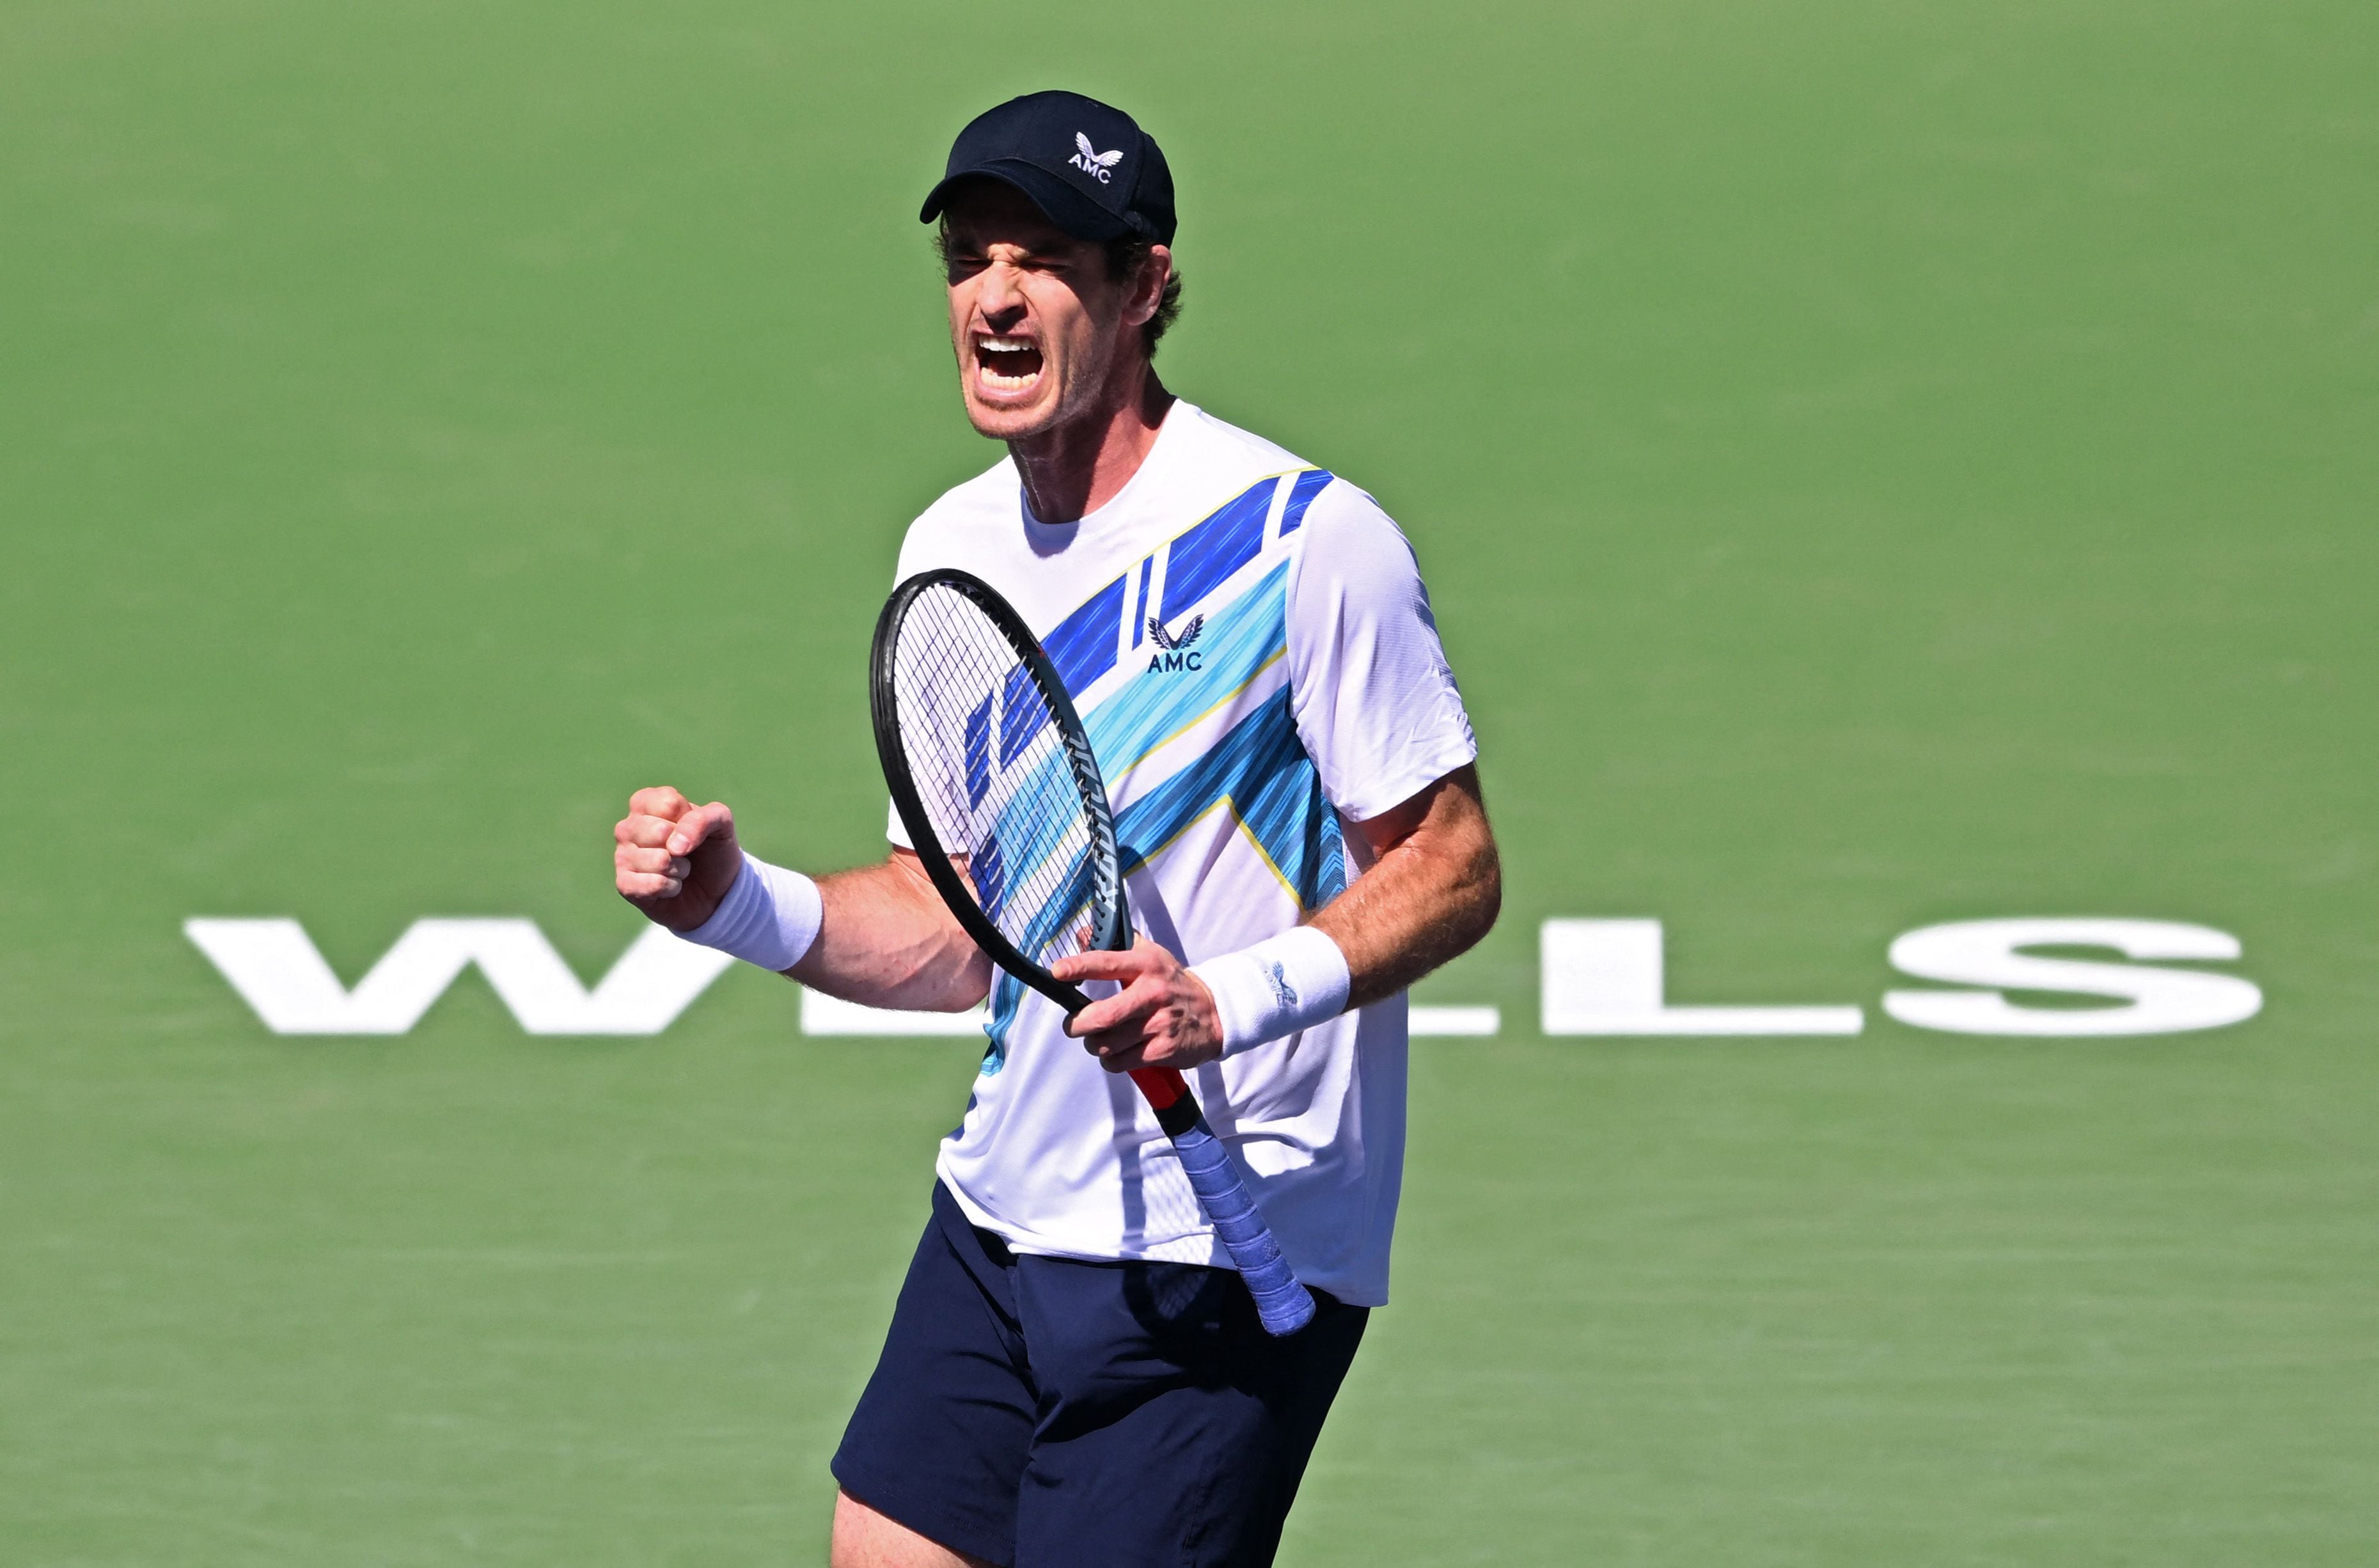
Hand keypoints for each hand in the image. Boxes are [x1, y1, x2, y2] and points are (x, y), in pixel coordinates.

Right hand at [613, 786, 743, 931]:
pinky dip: (672, 888)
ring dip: (681, 870)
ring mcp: (622, 856)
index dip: (690, 821)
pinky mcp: (624, 885)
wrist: (714, 890)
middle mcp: (628, 826)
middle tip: (685, 853)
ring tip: (678, 869)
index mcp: (646, 802)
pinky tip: (669, 886)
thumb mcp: (720, 824)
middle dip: (685, 847)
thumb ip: (703, 819)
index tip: (692, 828)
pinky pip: (653, 885)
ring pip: (659, 861)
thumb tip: (674, 846)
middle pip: (660, 831)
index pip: (668, 804)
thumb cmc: (711, 849)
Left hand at [1052, 937, 1224, 1073]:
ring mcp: (1159, 1024)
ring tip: (1100, 1039)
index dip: (1079, 967)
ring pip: (1107, 1043)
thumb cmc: (1171, 984)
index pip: (1107, 963)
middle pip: (1102, 1016)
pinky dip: (1111, 1061)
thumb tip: (1082, 932)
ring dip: (1095, 1045)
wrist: (1214, 1013)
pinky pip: (1120, 1062)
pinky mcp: (1163, 1050)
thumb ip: (1118, 943)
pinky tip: (1118, 1052)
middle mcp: (1152, 993)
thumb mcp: (1151, 956)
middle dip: (1077, 1025)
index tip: (1057, 972)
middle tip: (1073, 1026)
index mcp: (1146, 965)